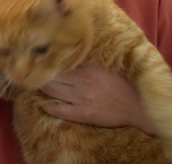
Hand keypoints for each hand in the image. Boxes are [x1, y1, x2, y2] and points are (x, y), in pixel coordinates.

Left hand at [40, 63, 155, 134]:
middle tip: (33, 73)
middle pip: (53, 75)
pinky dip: (49, 106)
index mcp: (89, 68)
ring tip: (36, 86)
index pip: (62, 62)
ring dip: (42, 87)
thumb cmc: (122, 85)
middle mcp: (83, 81)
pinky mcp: (83, 114)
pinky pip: (59, 109)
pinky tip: (44, 104)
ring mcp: (82, 98)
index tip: (40, 60)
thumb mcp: (105, 68)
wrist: (137, 107)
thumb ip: (87, 64)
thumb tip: (69, 57)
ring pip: (53, 90)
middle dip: (42, 73)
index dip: (49, 61)